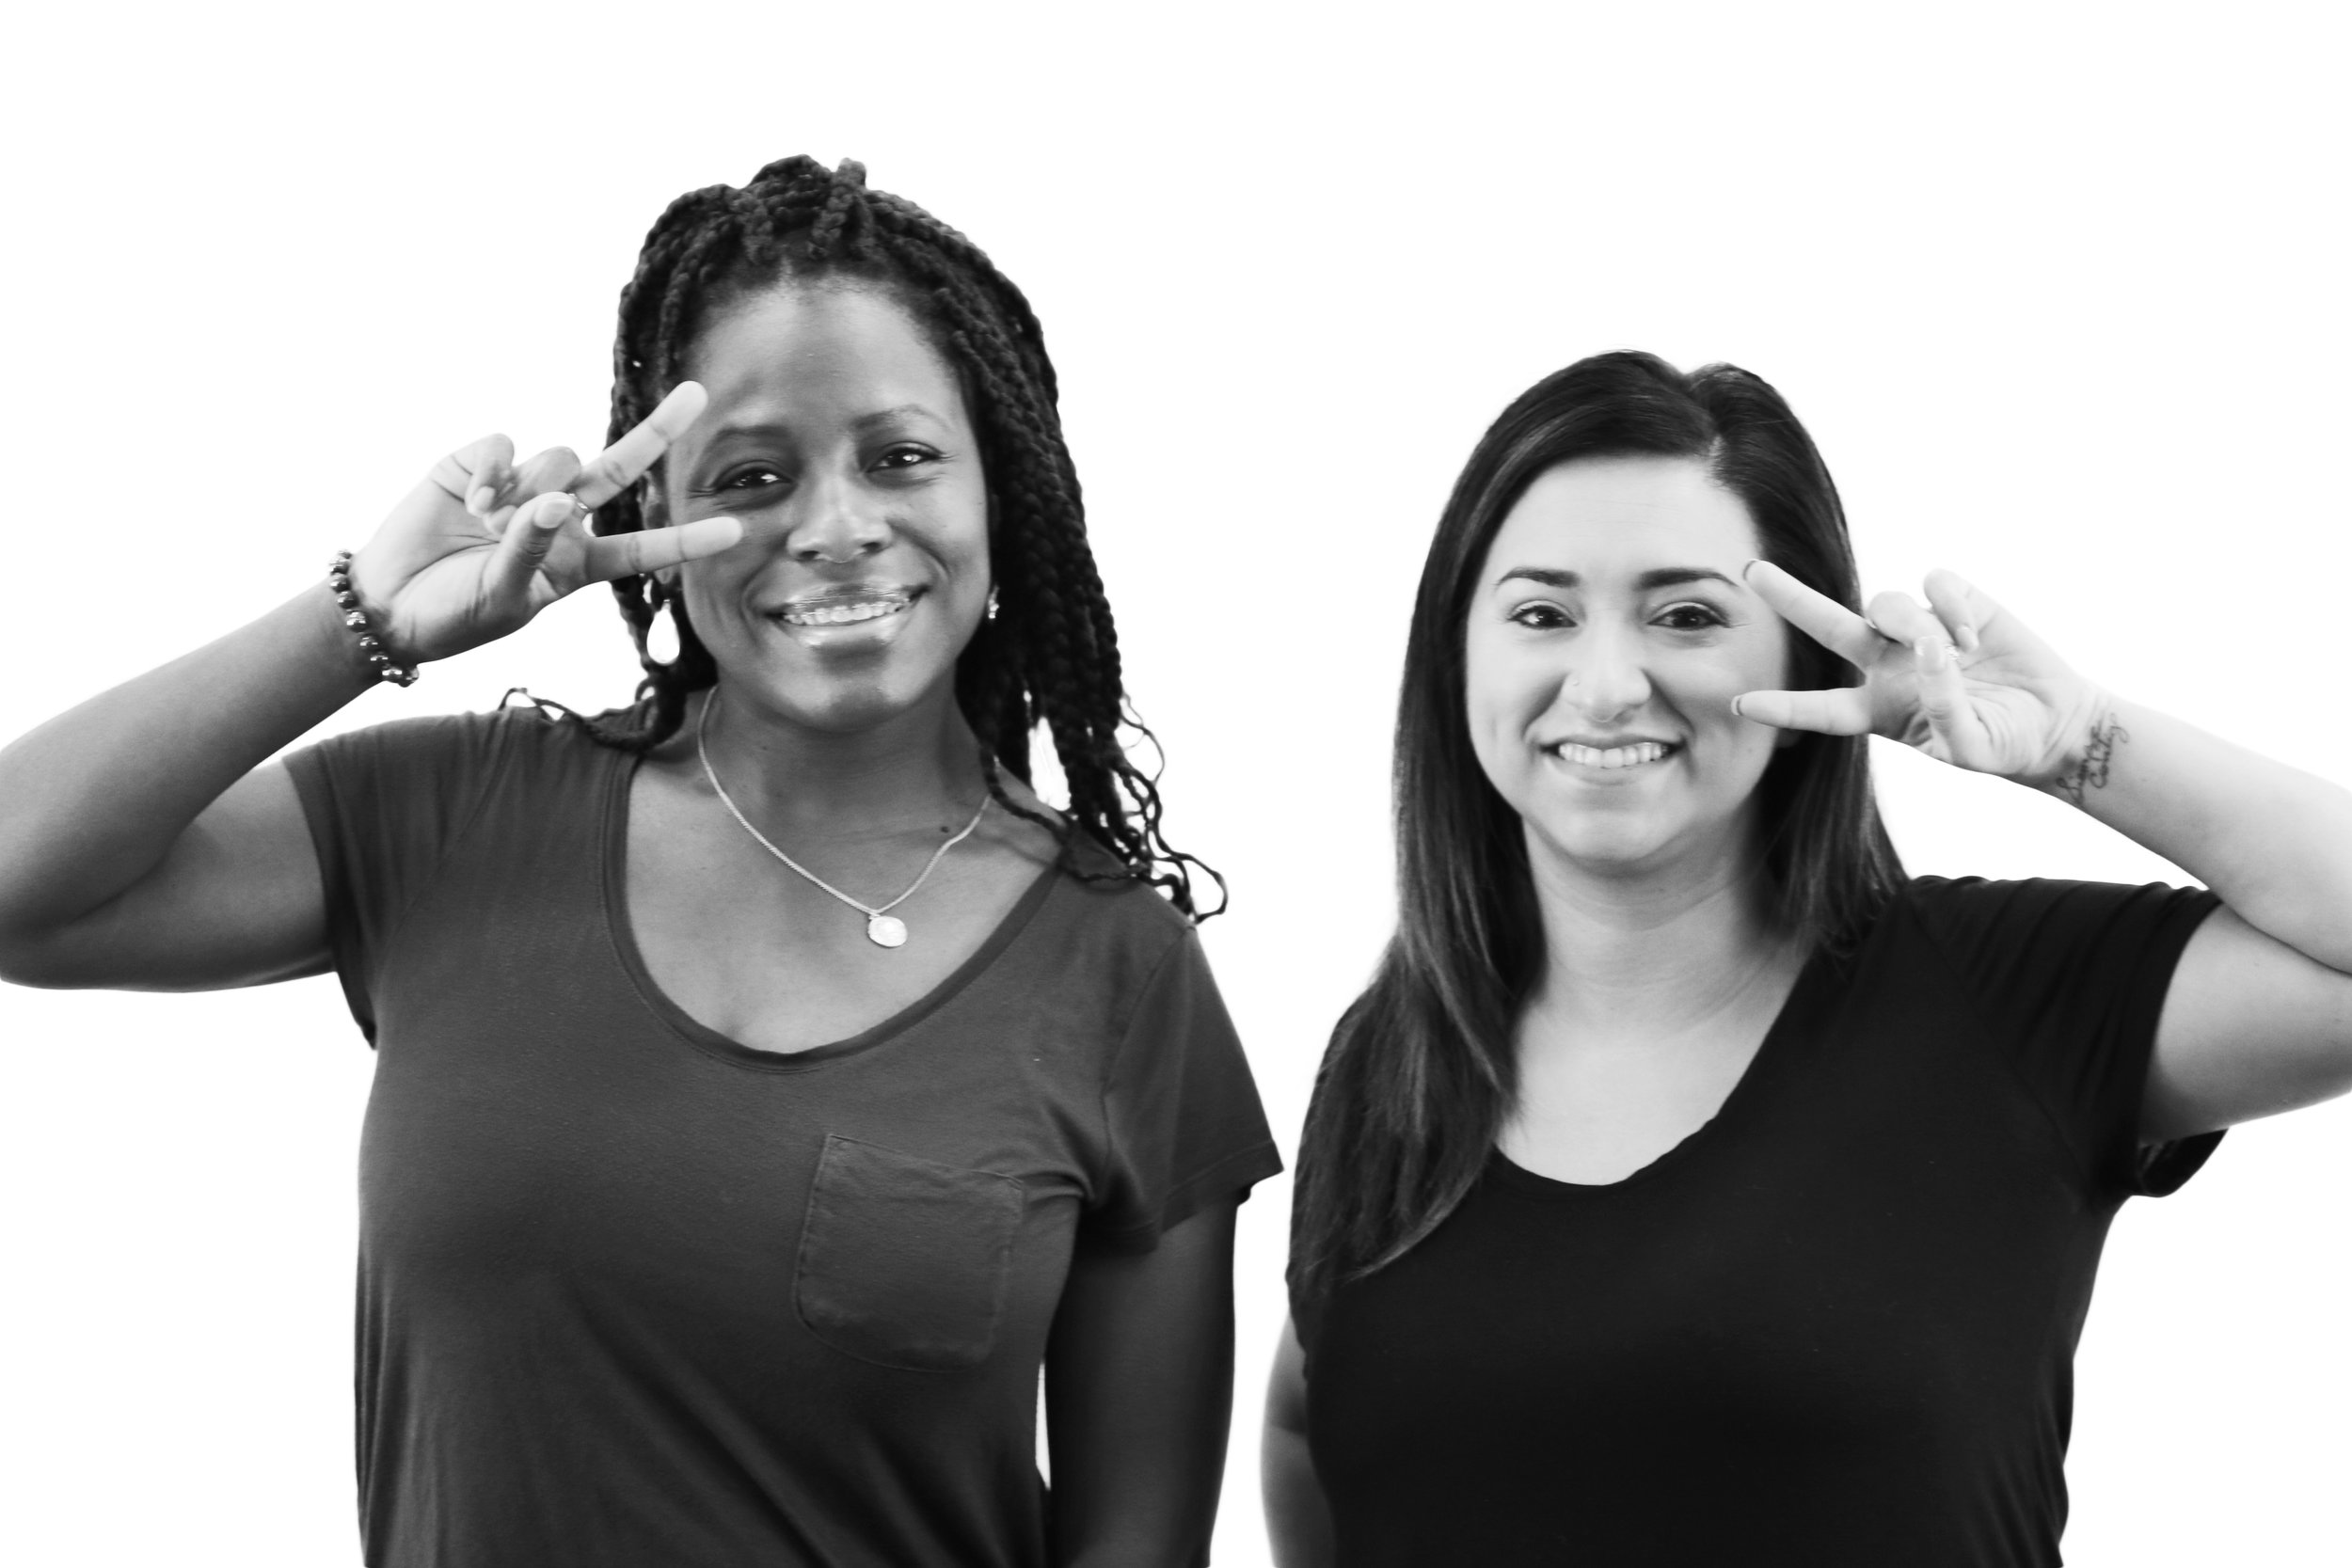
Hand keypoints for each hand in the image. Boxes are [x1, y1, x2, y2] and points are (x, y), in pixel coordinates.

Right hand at [346, 382, 739, 663]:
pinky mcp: (480, 464)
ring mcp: (522, 488)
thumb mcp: (504, 598)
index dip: (686, 541)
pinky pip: (506, 445)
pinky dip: (492, 469)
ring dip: (530, 486)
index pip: (642, 548)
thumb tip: (553, 502)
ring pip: (559, 457)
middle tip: (697, 395)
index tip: (735, 531)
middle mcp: (560, 518)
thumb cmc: (456, 614)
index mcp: (579, 562)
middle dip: (658, 431)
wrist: (389, 603)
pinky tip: (471, 497)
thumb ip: (532, 551)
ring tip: (488, 522)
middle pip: (619, 469)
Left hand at [1734, 561, 2106, 786]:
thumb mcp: (1969, 749)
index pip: (1820, 709)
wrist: (2056, 721)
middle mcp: (1887, 664)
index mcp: (1876, 709)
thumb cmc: (2004, 745)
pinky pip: (1936, 584)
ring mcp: (1919, 630)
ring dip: (1912, 623)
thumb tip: (1929, 651)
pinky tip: (1974, 634)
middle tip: (1751, 573)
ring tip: (1955, 654)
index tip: (1740, 703)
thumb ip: (1943, 710)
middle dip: (1790, 597)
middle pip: (1828, 625)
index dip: (1783, 707)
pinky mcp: (1957, 602)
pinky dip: (1954, 606)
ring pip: (1886, 602)